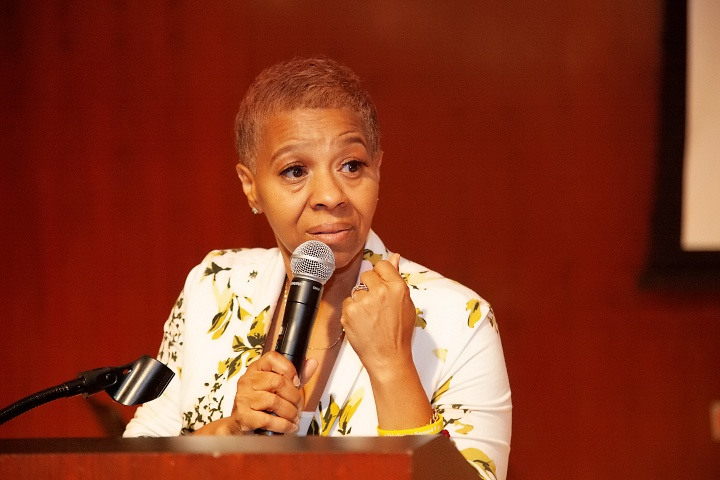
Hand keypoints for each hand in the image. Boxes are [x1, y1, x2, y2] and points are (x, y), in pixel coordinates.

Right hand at [192, 351, 317, 434]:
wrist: (240, 425)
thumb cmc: (262, 403)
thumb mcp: (279, 387)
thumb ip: (297, 375)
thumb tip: (313, 362)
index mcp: (256, 369)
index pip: (272, 358)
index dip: (288, 369)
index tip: (296, 382)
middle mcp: (247, 380)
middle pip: (278, 382)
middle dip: (294, 397)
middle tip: (298, 406)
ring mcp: (243, 398)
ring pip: (274, 402)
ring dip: (290, 413)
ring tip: (294, 418)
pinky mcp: (243, 416)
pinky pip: (268, 420)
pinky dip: (283, 425)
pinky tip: (289, 427)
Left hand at [341, 253, 416, 377]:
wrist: (388, 357)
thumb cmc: (399, 333)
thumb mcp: (406, 304)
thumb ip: (397, 278)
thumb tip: (395, 257)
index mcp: (397, 287)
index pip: (382, 265)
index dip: (380, 275)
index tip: (380, 284)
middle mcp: (380, 291)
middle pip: (366, 274)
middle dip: (369, 287)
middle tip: (376, 305)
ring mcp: (364, 301)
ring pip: (356, 290)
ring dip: (360, 300)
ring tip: (370, 317)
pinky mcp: (350, 311)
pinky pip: (347, 302)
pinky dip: (352, 311)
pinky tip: (362, 322)